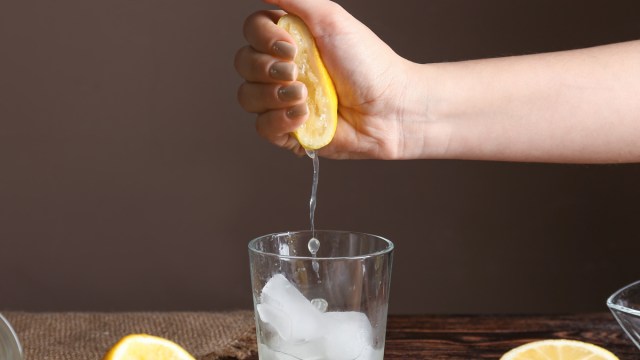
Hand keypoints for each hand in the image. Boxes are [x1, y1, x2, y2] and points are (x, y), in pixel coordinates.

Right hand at [235, 0, 417, 158]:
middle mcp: (282, 69)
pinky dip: (280, 121)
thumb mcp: (330, 19)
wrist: (389, 108)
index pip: (251, 32)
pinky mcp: (289, 131)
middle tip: (298, 72)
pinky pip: (262, 127)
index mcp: (289, 40)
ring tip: (306, 97)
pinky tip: (304, 116)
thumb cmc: (367, 62)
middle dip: (267, 69)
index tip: (291, 46)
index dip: (263, 39)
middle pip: (243, 64)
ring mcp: (283, 101)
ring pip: (247, 97)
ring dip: (274, 96)